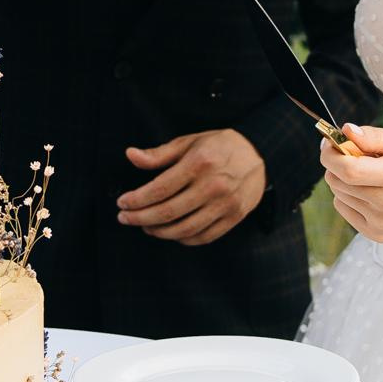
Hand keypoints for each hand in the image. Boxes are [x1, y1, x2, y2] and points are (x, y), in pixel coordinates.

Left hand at [118, 129, 266, 245]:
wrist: (261, 154)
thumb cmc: (220, 146)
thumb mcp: (189, 142)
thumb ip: (159, 154)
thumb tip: (131, 155)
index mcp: (199, 163)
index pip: (160, 188)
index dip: (137, 200)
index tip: (122, 203)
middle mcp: (213, 186)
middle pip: (168, 212)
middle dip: (141, 218)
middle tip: (125, 218)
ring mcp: (225, 205)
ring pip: (184, 229)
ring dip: (159, 231)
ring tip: (145, 226)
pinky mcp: (234, 218)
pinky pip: (203, 237)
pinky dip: (183, 239)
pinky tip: (171, 233)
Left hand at [320, 124, 382, 244]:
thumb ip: (374, 136)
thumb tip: (346, 131)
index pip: (350, 170)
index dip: (332, 155)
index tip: (330, 144)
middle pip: (339, 182)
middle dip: (336, 164)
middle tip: (350, 155)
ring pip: (338, 194)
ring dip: (343, 180)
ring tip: (369, 175)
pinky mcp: (376, 235)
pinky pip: (343, 208)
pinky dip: (348, 196)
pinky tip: (369, 191)